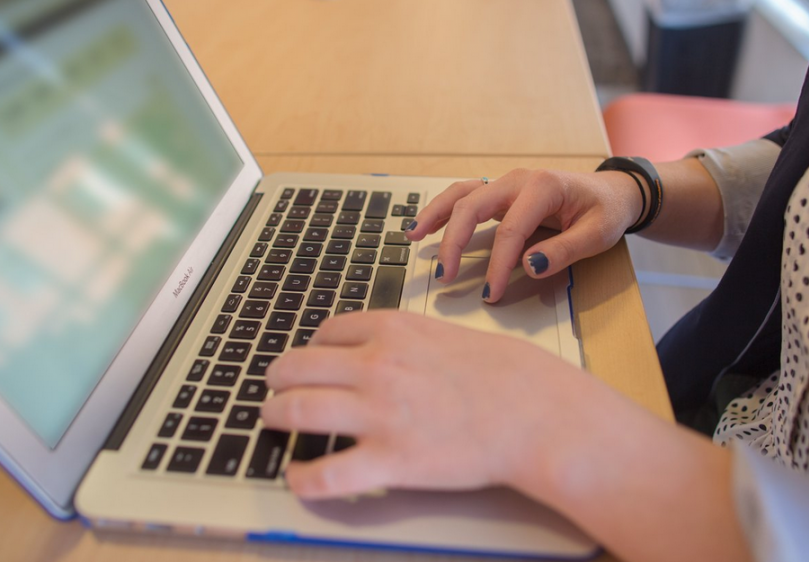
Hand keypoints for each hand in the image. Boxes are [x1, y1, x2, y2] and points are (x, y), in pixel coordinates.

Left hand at [261, 311, 589, 498]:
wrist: (536, 412)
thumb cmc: (505, 374)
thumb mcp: (447, 334)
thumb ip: (406, 340)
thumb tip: (381, 348)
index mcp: (392, 330)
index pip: (326, 331)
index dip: (308, 347)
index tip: (307, 360)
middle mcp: (375, 366)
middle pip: (297, 367)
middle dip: (277, 380)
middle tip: (274, 391)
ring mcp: (379, 414)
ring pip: (295, 411)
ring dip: (273, 416)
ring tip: (272, 422)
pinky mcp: (390, 460)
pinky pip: (325, 473)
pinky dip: (302, 478)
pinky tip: (297, 477)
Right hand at [404, 169, 642, 301]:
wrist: (613, 192)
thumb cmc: (605, 211)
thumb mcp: (597, 234)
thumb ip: (564, 251)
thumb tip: (529, 267)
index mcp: (543, 187)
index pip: (511, 230)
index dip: (497, 265)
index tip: (491, 292)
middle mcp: (518, 180)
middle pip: (473, 206)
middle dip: (454, 242)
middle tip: (444, 276)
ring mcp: (506, 183)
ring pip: (461, 194)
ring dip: (435, 216)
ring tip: (412, 237)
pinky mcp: (500, 192)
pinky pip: (465, 196)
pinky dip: (441, 209)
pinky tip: (422, 225)